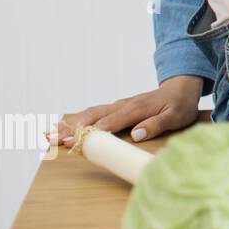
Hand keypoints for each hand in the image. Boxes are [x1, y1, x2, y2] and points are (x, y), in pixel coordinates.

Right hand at [46, 74, 202, 146]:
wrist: (181, 87)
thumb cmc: (179, 104)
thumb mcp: (176, 116)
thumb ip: (157, 124)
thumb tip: (137, 134)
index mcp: (135, 109)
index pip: (108, 123)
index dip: (90, 133)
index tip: (72, 141)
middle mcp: (122, 106)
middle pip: (92, 117)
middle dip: (70, 128)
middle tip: (49, 139)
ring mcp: (117, 106)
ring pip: (89, 114)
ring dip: (68, 124)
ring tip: (47, 134)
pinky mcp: (116, 108)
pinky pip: (93, 113)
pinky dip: (77, 120)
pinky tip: (63, 127)